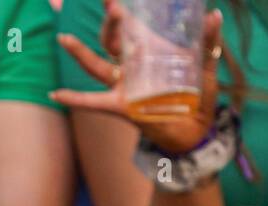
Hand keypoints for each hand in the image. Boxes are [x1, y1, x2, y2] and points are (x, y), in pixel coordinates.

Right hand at [51, 0, 224, 153]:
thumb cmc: (199, 97)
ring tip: (64, 39)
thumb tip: (212, 14)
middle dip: (109, 23)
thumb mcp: (207, 66)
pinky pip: (92, 102)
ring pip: (97, 67)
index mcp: (150, 54)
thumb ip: (209, 41)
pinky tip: (55, 94)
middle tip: (110, 4)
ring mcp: (124, 87)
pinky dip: (74, 98)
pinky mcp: (121, 106)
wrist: (196, 131)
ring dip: (80, 54)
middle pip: (113, 41)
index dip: (123, 11)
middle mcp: (132, 68)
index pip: (133, 27)